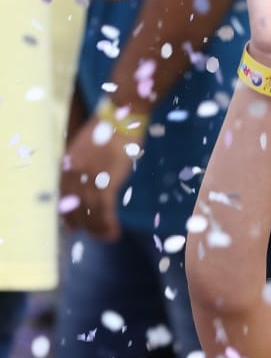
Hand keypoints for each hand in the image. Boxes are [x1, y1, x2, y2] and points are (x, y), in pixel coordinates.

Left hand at [59, 115, 136, 240]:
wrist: (121, 120)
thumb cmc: (108, 131)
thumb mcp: (86, 147)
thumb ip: (82, 164)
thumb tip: (88, 180)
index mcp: (67, 164)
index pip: (63, 195)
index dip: (67, 214)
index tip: (72, 227)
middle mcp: (74, 174)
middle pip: (75, 207)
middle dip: (84, 225)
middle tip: (93, 236)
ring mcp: (89, 179)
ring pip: (90, 212)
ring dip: (99, 228)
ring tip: (107, 237)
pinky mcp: (106, 183)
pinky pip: (105, 210)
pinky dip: (109, 224)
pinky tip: (114, 232)